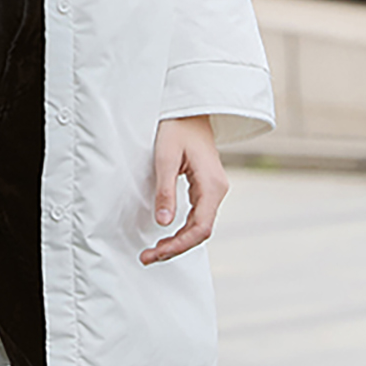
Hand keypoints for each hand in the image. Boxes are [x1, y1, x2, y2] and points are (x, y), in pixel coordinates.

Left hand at [139, 115, 227, 265]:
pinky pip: (197, 216)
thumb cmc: (177, 128)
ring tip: (153, 251)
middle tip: (147, 257)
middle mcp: (217, 190)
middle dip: (175, 247)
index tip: (156, 253)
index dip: (178, 245)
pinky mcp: (205, 187)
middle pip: (200, 231)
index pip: (200, 228)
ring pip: (199, 225)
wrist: (189, 109)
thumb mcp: (165, 158)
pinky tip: (167, 236)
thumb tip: (163, 223)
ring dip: (178, 241)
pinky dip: (182, 229)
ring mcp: (213, 189)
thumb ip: (165, 191)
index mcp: (212, 185)